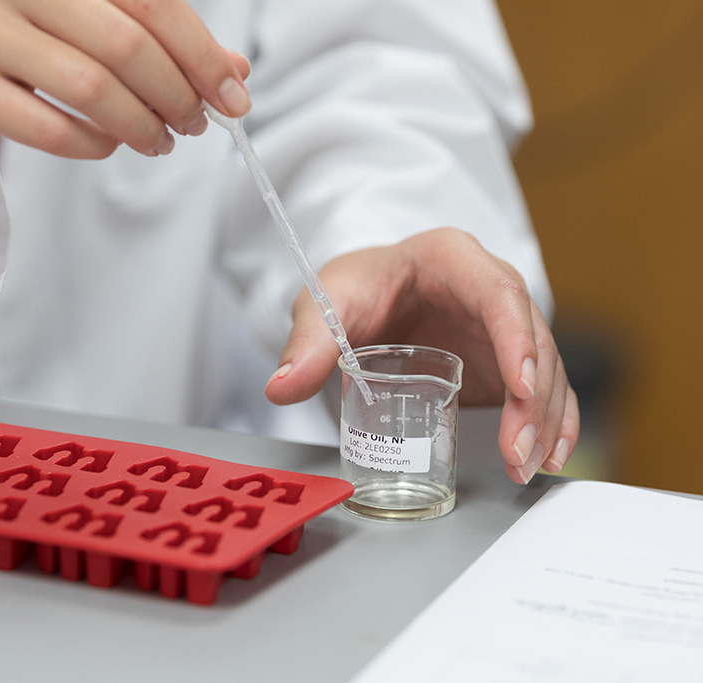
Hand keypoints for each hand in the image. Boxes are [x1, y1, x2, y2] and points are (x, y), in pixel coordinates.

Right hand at [0, 0, 251, 176]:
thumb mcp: (72, 17)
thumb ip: (148, 35)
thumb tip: (232, 72)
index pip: (150, 1)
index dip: (203, 52)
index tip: (234, 95)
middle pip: (127, 44)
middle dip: (178, 94)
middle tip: (196, 124)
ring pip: (91, 87)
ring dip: (141, 125)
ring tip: (160, 141)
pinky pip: (50, 128)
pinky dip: (93, 145)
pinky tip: (108, 145)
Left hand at [265, 228, 579, 484]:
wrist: (366, 292)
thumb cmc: (352, 288)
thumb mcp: (324, 305)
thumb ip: (307, 344)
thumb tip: (281, 388)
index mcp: (450, 259)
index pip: (496, 292)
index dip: (515, 338)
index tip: (520, 386)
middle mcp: (490, 287)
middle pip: (531, 337)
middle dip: (534, 398)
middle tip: (518, 450)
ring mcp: (504, 326)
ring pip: (545, 369)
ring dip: (544, 420)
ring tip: (526, 466)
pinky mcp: (507, 360)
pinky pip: (543, 389)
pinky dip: (551, 423)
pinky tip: (546, 457)